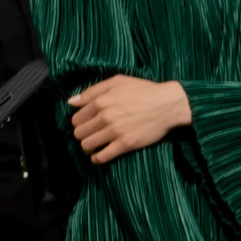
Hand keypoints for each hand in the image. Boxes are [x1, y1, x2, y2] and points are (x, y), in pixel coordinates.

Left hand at [68, 75, 190, 163]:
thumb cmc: (145, 91)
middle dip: (82, 135)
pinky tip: (99, 157)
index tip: (87, 125)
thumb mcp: (118, 82)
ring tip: (94, 147)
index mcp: (101, 101)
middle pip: (79, 133)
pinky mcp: (127, 144)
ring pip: (87, 145)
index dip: (79, 123)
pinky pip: (103, 156)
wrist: (169, 104)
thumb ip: (92, 91)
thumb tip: (71, 102)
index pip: (76, 118)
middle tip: (91, 136)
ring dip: (88, 148)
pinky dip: (97, 159)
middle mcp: (105, 117)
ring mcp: (116, 131)